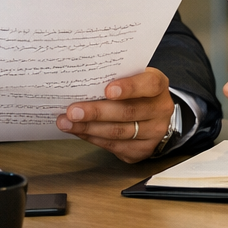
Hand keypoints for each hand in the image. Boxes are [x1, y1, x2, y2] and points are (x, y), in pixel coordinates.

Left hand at [58, 67, 174, 162]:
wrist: (152, 113)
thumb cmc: (136, 91)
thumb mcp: (132, 78)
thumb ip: (115, 78)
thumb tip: (80, 83)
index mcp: (159, 86)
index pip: (149, 85)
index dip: (129, 87)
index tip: (108, 90)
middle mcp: (161, 109)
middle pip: (128, 112)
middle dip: (96, 112)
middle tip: (72, 111)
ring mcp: (154, 132)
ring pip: (118, 132)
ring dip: (89, 128)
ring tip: (67, 123)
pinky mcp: (143, 150)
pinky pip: (114, 146)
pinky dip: (93, 138)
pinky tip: (79, 131)